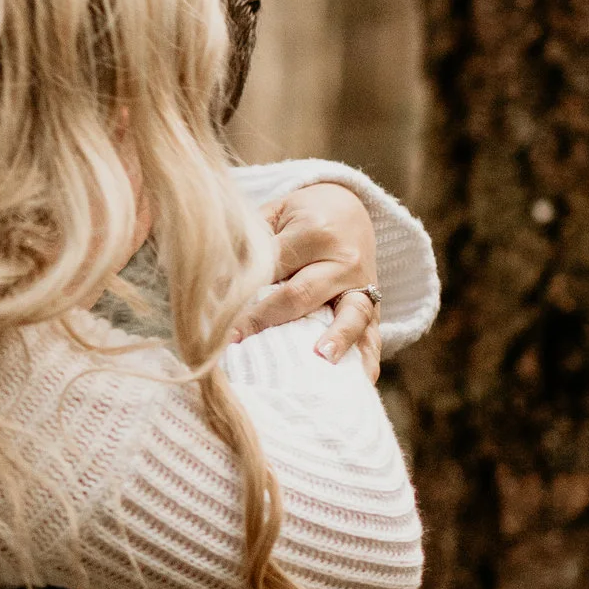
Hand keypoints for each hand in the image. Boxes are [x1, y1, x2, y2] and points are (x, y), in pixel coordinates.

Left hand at [238, 181, 382, 378]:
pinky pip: (374, 333)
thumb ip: (253, 241)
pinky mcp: (375, 305)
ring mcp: (363, 284)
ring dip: (335, 339)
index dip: (240, 289)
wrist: (349, 208)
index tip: (213, 313)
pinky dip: (368, 358)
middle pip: (301, 294)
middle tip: (235, 340)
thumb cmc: (301, 215)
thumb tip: (220, 284)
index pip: (272, 266)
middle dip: (266, 318)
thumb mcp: (276, 212)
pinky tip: (361, 380)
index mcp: (315, 232)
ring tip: (320, 360)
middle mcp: (343, 259)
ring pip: (350, 314)